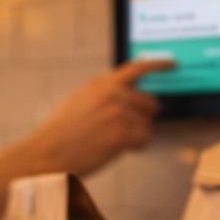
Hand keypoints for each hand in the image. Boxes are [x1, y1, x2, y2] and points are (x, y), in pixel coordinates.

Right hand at [25, 59, 173, 175]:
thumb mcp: (79, 100)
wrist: (47, 154)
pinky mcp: (121, 132)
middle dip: (142, 117)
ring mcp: (117, 112)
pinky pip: (144, 138)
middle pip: (149, 102)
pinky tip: (117, 148)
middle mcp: (111, 93)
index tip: (172, 65)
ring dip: (135, 134)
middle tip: (125, 128)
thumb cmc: (60, 134)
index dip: (159, 65)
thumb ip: (103, 93)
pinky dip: (135, 146)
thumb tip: (128, 93)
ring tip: (112, 140)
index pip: (137, 67)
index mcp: (100, 83)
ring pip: (147, 123)